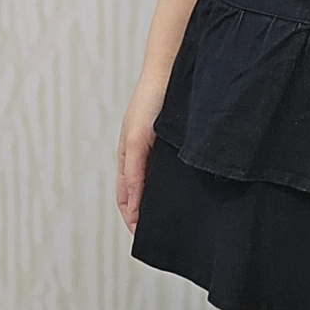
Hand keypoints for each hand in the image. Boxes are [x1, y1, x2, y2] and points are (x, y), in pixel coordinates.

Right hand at [116, 72, 169, 233]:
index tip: (143, 236)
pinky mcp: (172, 143)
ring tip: (172, 219)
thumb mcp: (138, 141)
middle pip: (139, 194)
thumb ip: (134, 172)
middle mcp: (140, 155)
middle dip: (144, 215)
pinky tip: (184, 193)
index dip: (132, 217)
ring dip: (158, 202)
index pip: (125, 197)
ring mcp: (156, 149)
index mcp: (127, 156)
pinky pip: (168, 171)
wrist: (170, 72)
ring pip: (154, 184)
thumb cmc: (149, 102)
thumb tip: (133, 205)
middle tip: (158, 234)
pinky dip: (171, 186)